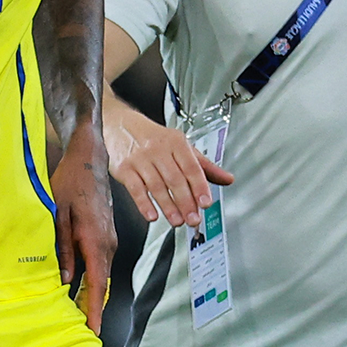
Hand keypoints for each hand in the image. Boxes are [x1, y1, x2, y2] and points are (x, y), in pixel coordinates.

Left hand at [51, 124, 117, 333]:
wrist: (90, 160)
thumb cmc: (71, 183)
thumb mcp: (59, 214)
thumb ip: (63, 247)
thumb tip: (64, 278)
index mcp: (95, 239)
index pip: (96, 283)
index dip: (93, 309)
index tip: (92, 331)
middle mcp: (107, 243)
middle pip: (101, 284)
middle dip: (92, 309)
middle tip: (83, 333)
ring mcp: (109, 239)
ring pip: (100, 274)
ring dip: (91, 295)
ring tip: (79, 316)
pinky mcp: (105, 235)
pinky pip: (99, 263)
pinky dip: (92, 279)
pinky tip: (79, 288)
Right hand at [107, 107, 233, 227]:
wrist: (119, 125)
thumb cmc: (153, 138)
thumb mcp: (180, 146)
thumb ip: (204, 165)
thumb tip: (228, 179)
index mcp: (175, 142)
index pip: (191, 167)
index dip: (199, 186)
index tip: (205, 203)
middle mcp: (157, 149)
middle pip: (175, 179)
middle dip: (185, 202)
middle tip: (193, 219)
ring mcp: (139, 159)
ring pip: (156, 186)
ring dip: (168, 206)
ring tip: (177, 221)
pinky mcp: (123, 168)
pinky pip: (135, 189)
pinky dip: (144, 204)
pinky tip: (152, 215)